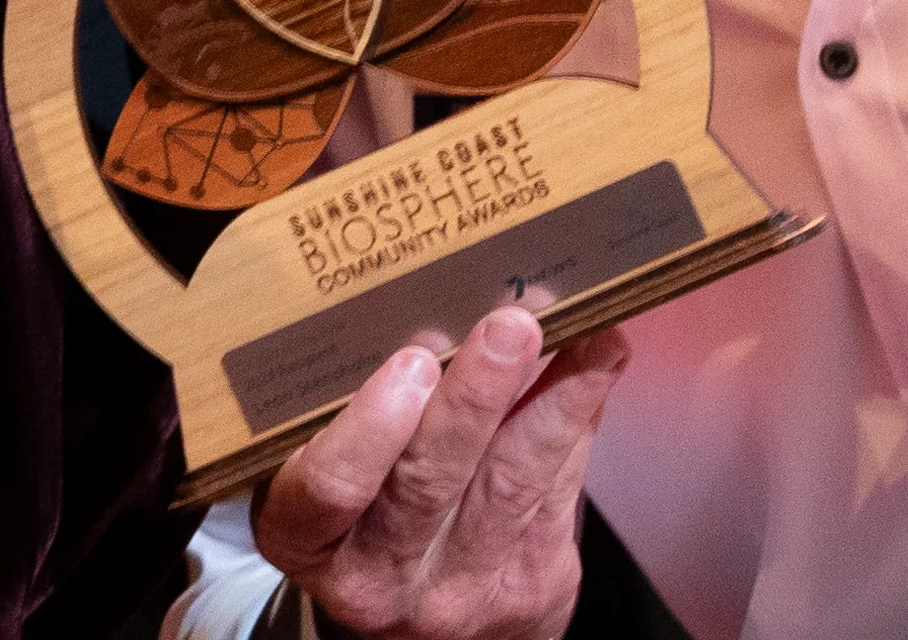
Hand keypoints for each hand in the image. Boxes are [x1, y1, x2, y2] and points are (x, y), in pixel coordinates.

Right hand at [252, 306, 623, 639]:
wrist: (427, 622)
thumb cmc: (367, 512)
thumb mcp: (330, 470)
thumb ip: (352, 405)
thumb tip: (427, 299)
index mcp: (306, 538)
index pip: (329, 489)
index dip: (370, 429)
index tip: (408, 363)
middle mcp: (379, 577)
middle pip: (428, 483)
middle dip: (476, 398)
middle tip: (509, 326)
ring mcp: (462, 592)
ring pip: (511, 484)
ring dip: (552, 399)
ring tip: (578, 333)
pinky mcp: (534, 588)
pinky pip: (560, 491)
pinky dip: (580, 413)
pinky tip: (600, 359)